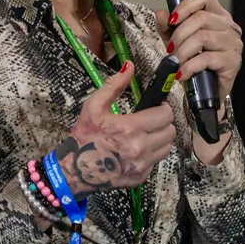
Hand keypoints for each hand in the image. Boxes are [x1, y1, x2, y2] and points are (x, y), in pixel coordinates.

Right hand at [52, 62, 176, 196]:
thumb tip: (130, 66)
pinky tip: (137, 150)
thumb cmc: (84, 136)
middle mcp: (139, 148)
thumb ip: (114, 85)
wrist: (74, 170)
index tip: (156, 108)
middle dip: (164, 123)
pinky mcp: (140, 177)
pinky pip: (156, 162)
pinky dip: (151, 155)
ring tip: (146, 135)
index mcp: (130, 128)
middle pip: (171, 132)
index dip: (163, 109)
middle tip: (152, 121)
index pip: (165, 115)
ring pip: (167, 147)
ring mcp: (141, 165)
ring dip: (160, 139)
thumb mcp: (93, 106)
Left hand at [157, 0, 242, 101]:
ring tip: (176, 63)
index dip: (186, 5)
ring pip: (203, 37)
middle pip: (201, 18)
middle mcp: (229, 26)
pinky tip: (182, 74)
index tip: (172, 19)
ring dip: (183, 51)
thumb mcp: (177, 42)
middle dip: (179, 35)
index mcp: (217, 16)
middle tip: (170, 50)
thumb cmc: (196, 63)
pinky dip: (189, 66)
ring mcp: (233, 43)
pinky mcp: (233, 61)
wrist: (207, 91)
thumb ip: (168, 27)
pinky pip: (207, 58)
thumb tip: (161, 14)